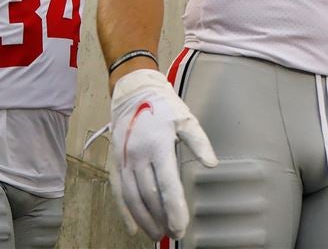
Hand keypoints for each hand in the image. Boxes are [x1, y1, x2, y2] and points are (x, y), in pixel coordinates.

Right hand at [108, 69, 217, 240]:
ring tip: (157, 235)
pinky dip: (125, 212)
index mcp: (158, 146)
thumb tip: (212, 164)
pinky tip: (133, 228)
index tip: (181, 226)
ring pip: (132, 198)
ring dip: (144, 220)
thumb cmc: (163, 107)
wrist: (133, 93)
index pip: (167, 185)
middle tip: (174, 234)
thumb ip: (199, 142)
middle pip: (149, 196)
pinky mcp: (114, 163)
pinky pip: (118, 192)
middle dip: (162, 218)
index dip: (174, 208)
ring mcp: (124, 161)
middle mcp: (138, 156)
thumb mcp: (186, 119)